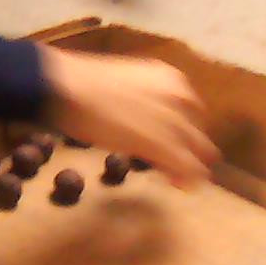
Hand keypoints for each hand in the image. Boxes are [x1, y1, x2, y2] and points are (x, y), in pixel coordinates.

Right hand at [39, 46, 215, 186]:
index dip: (184, 129)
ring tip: (183, 179)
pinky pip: (189, 168)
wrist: (67, 89)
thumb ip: (140, 100)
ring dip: (192, 165)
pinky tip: (182, 186)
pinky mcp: (165, 145)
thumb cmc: (82, 85)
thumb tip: (138, 116)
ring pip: (199, 150)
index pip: (190, 109)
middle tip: (182, 165)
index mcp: (168, 78)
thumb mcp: (122, 86)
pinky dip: (188, 179)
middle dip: (192, 148)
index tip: (177, 142)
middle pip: (197, 130)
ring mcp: (175, 121)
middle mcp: (179, 96)